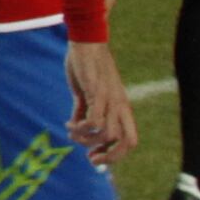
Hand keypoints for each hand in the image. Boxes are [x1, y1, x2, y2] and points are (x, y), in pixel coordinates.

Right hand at [66, 39, 137, 163]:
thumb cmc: (88, 66)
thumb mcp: (89, 93)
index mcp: (121, 107)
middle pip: (127, 143)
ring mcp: (110, 100)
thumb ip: (86, 110)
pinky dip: (80, 127)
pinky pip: (93, 121)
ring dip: (86, 140)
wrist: (87, 42)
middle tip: (89, 157)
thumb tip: (78, 127)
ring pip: (107, 134)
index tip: (94, 157)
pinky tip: (69, 122)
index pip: (130, 141)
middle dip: (109, 157)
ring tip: (71, 132)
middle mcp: (120, 106)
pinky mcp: (97, 93)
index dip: (115, 155)